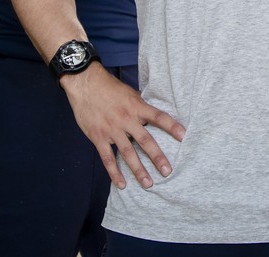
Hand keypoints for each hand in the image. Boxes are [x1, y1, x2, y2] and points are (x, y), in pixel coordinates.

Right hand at [64, 66, 185, 189]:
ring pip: (128, 153)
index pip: (158, 117)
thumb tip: (151, 113)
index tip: (184, 136)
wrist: (85, 84)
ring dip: (138, 170)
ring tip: (148, 184)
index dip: (172, 126)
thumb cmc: (108, 86)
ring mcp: (112, 130)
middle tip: (167, 171)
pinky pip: (108, 158)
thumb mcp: (129, 92)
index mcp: (136, 107)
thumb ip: (140, 105)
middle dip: (157, 157)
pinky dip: (114, 172)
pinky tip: (122, 184)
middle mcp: (126, 119)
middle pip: (145, 141)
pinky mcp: (99, 138)